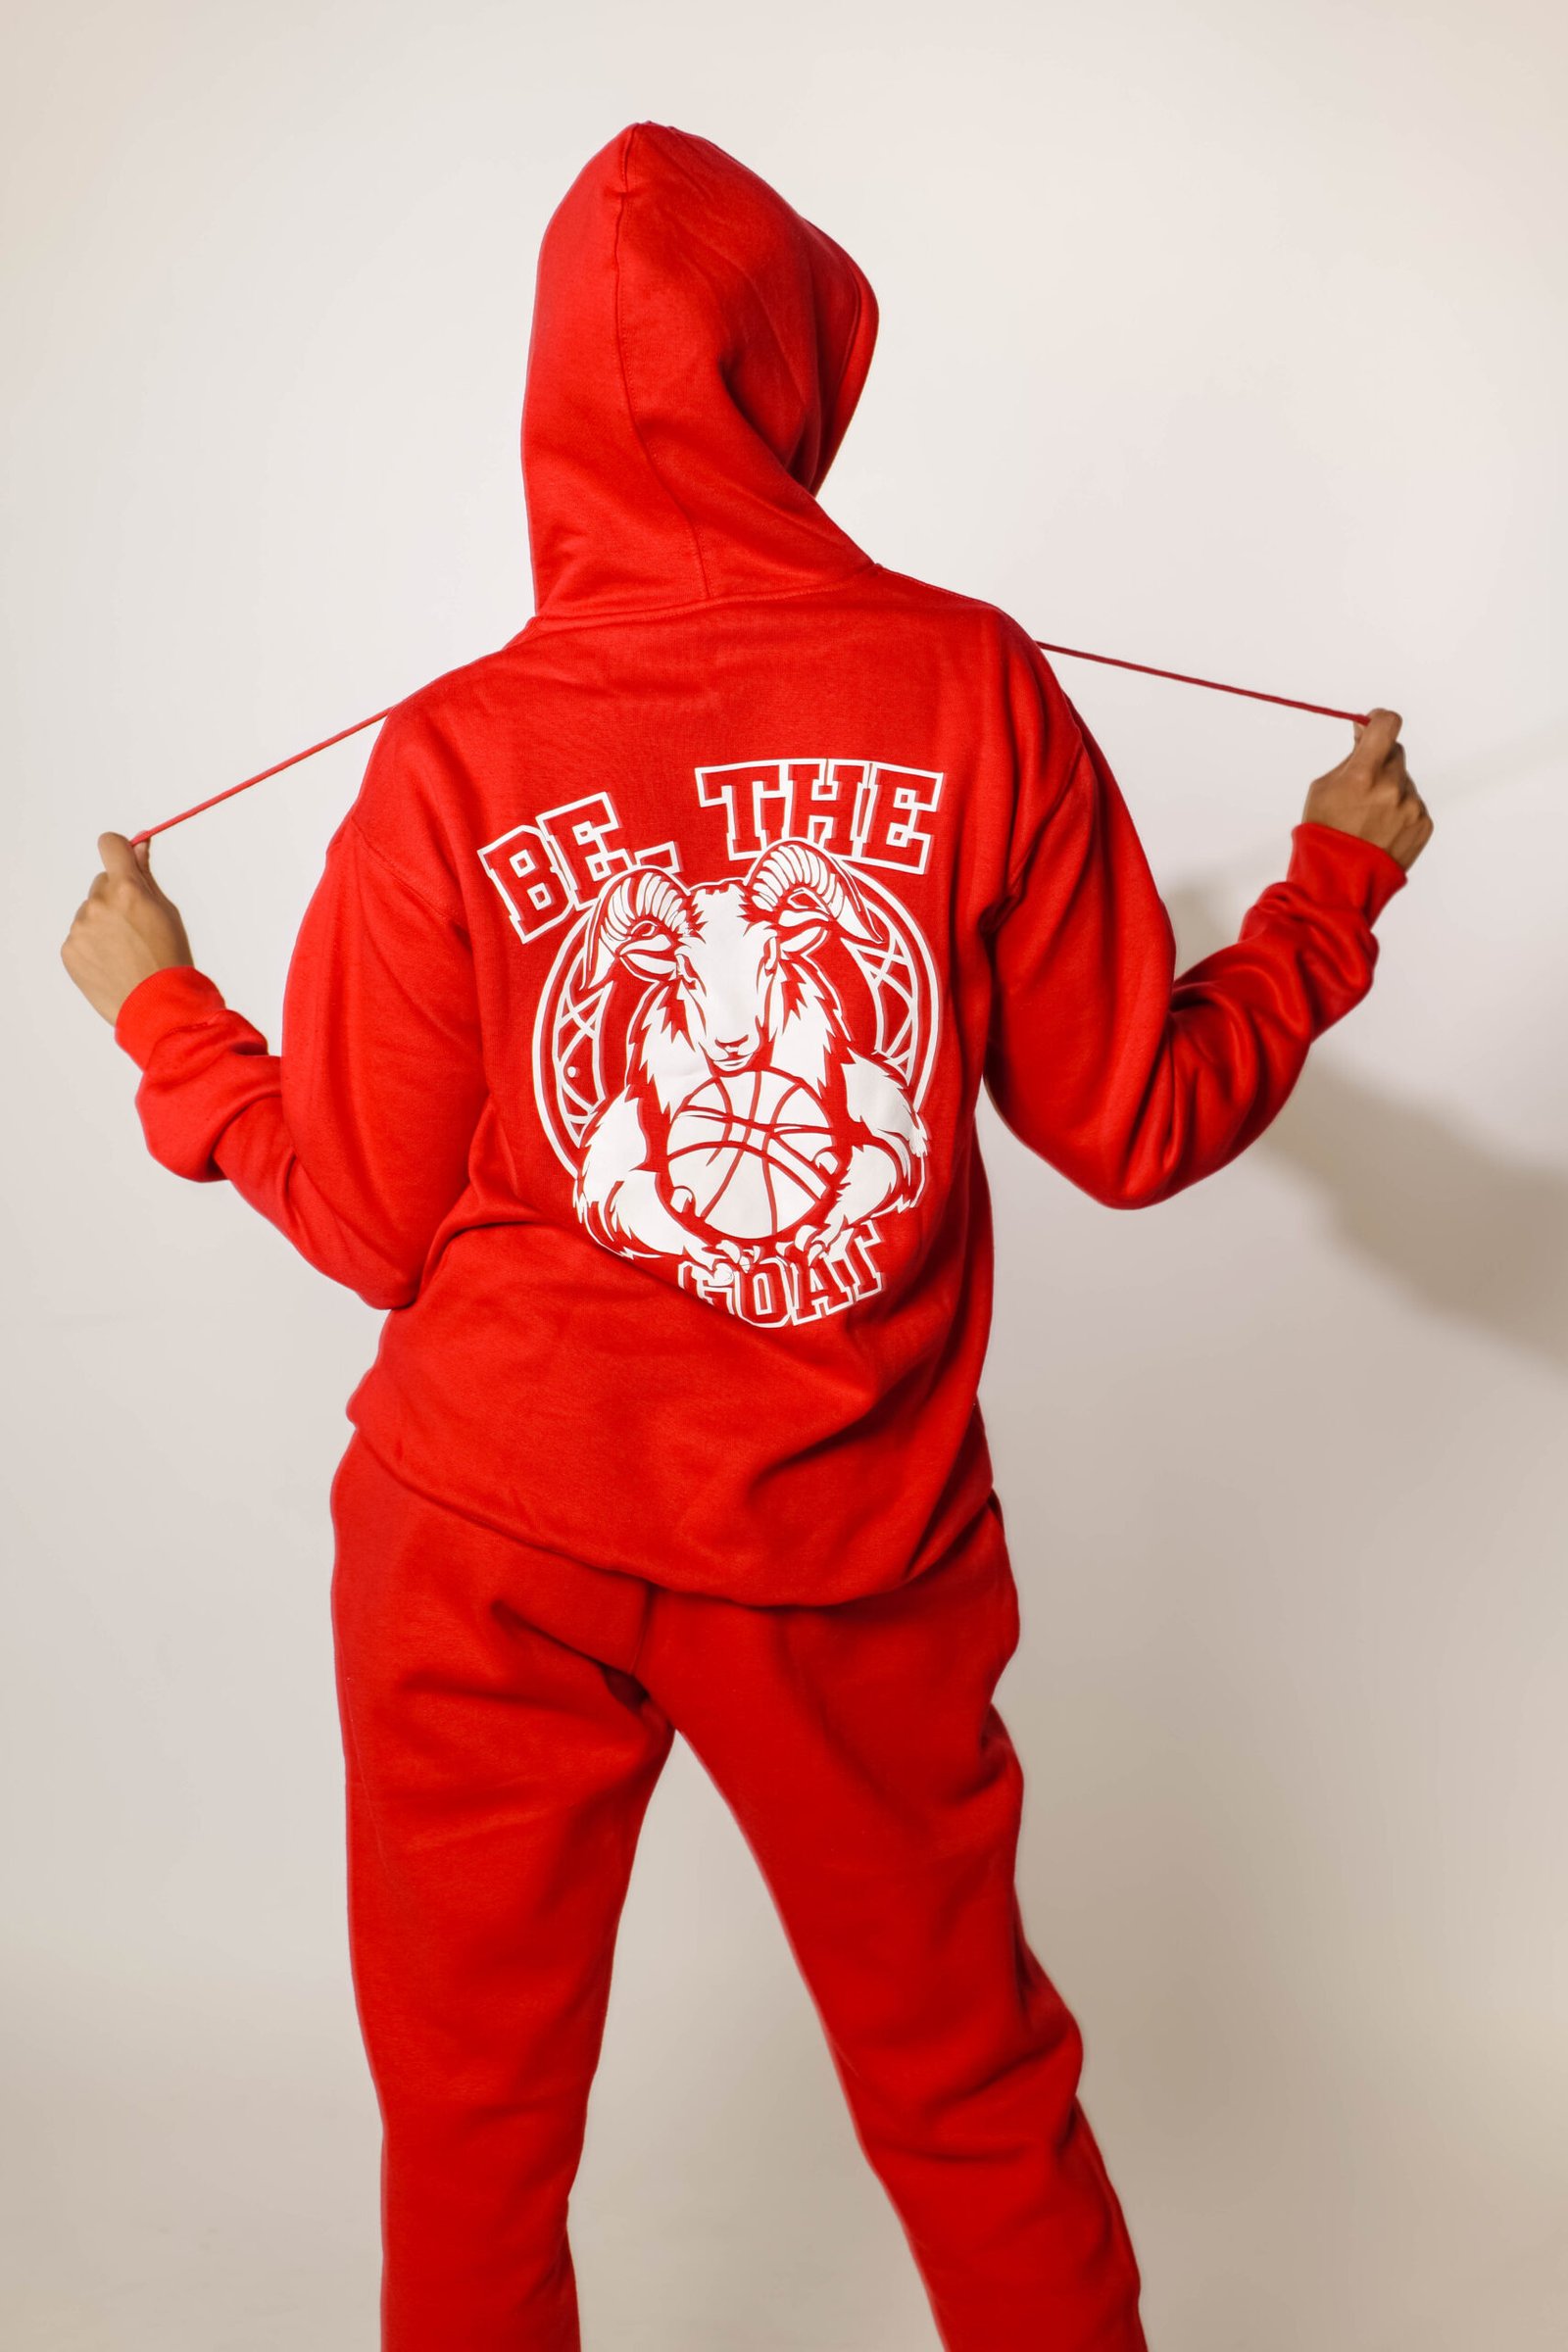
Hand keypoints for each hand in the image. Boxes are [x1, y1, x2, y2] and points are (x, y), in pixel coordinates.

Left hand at [62, 834, 193, 1024]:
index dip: (118, 850)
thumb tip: (139, 846)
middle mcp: (99, 904)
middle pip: (102, 883)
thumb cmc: (169, 960)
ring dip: (104, 923)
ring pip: (90, 912)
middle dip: (117, 897)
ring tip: (126, 951)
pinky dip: (93, 945)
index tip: (125, 862)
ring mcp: (80, 927)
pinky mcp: (69, 949)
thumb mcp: (167, 912)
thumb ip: (146, 877)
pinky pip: (80, 936)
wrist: (157, 1006)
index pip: (110, 844)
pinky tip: (113, 963)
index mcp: (127, 889)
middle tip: (137, 927)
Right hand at [1302, 708, 1432, 870]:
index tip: (1373, 726)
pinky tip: (1381, 830)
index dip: (1380, 720)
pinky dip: (1399, 811)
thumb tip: (1366, 730)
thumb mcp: (1323, 787)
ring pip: (1404, 781)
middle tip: (1363, 784)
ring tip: (1369, 819)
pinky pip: (1413, 804)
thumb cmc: (1324, 831)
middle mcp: (1392, 788)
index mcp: (1363, 775)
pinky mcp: (1423, 824)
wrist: (1339, 881)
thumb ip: (1351, 757)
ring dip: (1390, 790)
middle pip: (1395, 753)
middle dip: (1379, 761)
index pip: (1388, 724)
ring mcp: (1411, 807)